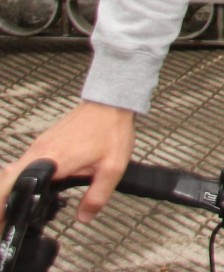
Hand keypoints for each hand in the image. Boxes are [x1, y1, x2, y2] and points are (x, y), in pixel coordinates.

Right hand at [0, 100, 135, 222]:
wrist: (111, 103)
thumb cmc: (111, 129)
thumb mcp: (112, 168)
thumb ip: (97, 195)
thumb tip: (84, 217)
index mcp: (52, 158)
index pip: (14, 183)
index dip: (4, 204)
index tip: (2, 220)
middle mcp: (39, 151)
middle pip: (6, 179)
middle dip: (3, 201)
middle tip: (5, 220)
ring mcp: (39, 145)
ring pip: (13, 171)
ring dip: (10, 189)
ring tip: (16, 209)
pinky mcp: (44, 143)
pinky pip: (24, 163)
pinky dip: (21, 178)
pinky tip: (33, 189)